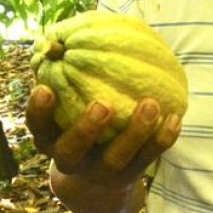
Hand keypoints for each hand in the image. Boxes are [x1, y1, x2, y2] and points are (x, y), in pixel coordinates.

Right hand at [25, 85, 180, 188]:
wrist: (96, 176)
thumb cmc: (78, 119)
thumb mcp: (67, 102)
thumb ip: (64, 73)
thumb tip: (57, 36)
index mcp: (50, 138)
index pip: (37, 127)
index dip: (38, 111)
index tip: (45, 87)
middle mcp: (71, 159)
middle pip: (71, 151)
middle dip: (86, 130)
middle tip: (102, 106)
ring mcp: (99, 172)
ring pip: (115, 159)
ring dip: (134, 133)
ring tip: (150, 104)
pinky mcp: (128, 175)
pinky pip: (147, 159)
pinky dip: (162, 140)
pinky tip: (175, 118)